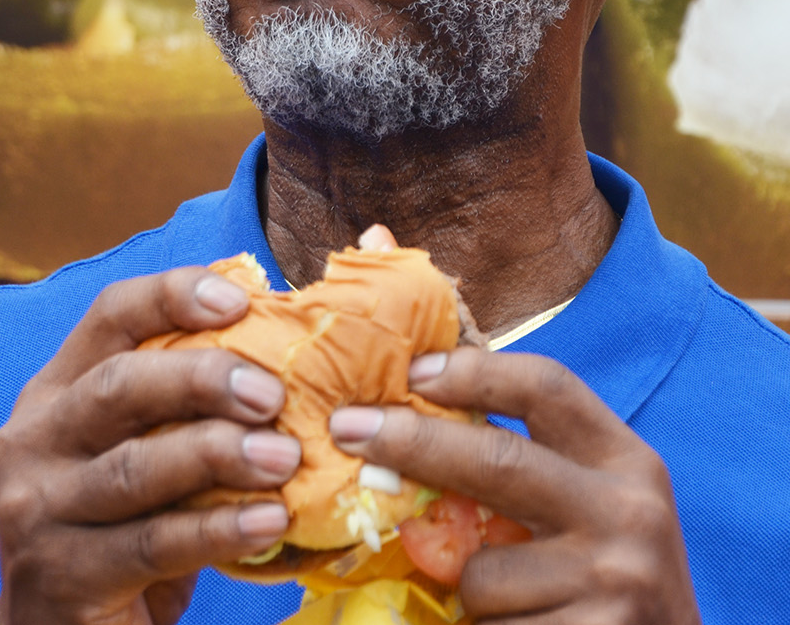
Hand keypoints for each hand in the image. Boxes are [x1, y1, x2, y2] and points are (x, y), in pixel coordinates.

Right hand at [0, 268, 302, 624]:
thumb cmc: (117, 536)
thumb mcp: (137, 459)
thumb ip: (181, 415)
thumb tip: (284, 361)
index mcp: (52, 396)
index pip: (106, 320)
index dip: (171, 297)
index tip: (240, 299)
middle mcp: (31, 442)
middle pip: (117, 386)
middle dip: (202, 379)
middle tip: (273, 393)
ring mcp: (36, 510)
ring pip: (134, 466)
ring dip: (218, 455)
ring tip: (286, 456)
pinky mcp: (60, 575)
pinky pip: (152, 544)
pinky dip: (217, 530)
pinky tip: (270, 522)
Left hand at [330, 347, 698, 623]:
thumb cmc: (606, 575)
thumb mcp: (588, 503)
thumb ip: (527, 462)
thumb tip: (414, 402)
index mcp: (625, 462)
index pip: (547, 387)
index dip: (473, 372)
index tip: (411, 370)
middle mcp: (628, 514)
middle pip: (496, 459)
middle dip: (409, 441)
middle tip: (344, 428)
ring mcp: (612, 581)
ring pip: (480, 570)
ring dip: (465, 587)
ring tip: (507, 602)